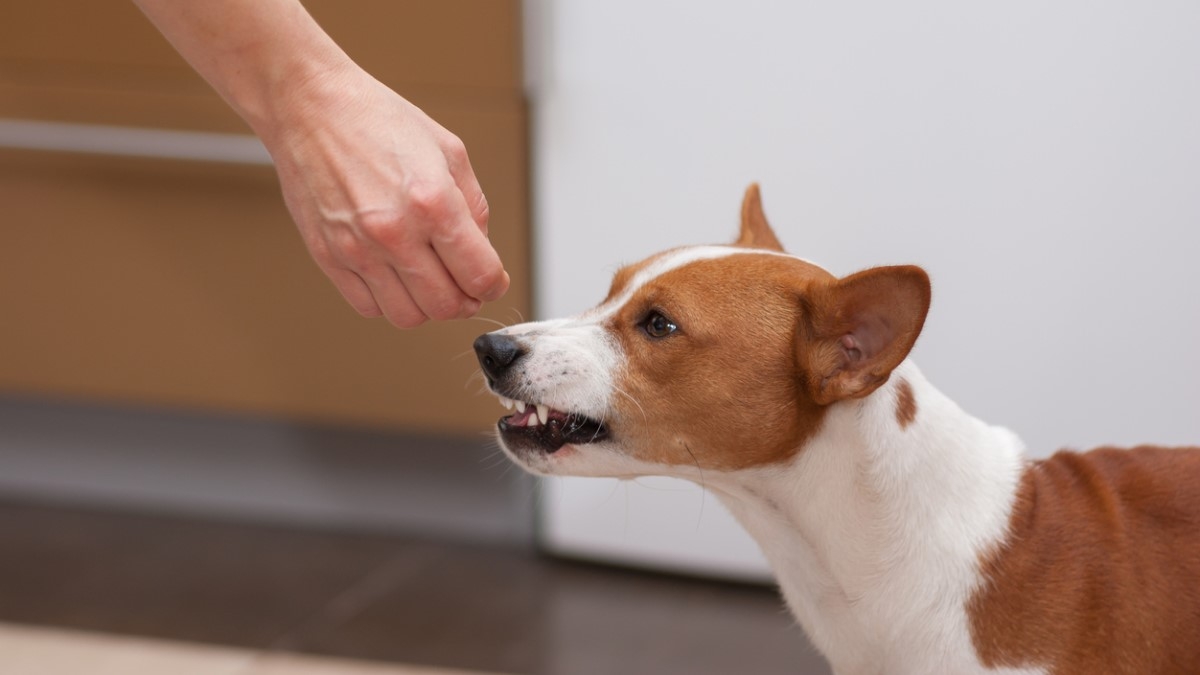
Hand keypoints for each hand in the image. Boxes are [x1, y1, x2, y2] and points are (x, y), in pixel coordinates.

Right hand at [266, 67, 508, 326]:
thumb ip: (475, 208)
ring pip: (408, 316)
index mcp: (433, 202)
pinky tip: (392, 274)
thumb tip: (482, 253)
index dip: (493, 285)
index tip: (491, 281)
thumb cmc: (377, 120)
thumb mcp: (449, 151)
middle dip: (465, 301)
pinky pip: (368, 307)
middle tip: (463, 284)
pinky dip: (387, 300)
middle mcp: (395, 232)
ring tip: (426, 279)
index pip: (480, 276)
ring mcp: (358, 249)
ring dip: (426, 306)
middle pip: (446, 306)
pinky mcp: (328, 256)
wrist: (310, 106)